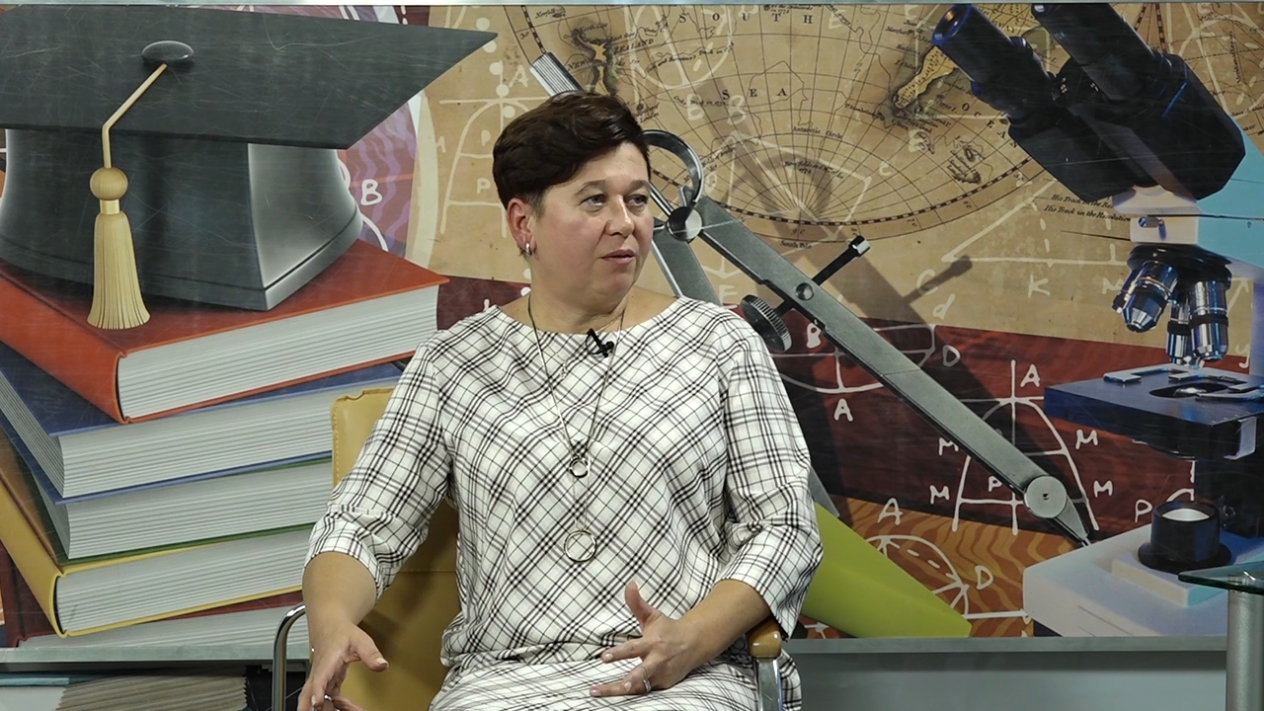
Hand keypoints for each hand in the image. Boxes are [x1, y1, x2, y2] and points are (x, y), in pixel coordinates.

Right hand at [298, 622, 388, 710]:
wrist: (331, 627)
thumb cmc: (342, 633)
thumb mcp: (361, 641)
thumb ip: (371, 653)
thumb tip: (382, 665)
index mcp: (326, 663)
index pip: (318, 680)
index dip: (317, 693)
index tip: (318, 703)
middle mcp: (320, 674)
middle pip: (307, 695)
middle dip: (309, 708)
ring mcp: (321, 680)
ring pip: (318, 699)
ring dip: (329, 708)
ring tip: (353, 710)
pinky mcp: (326, 683)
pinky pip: (329, 698)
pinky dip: (338, 706)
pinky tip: (352, 709)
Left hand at [591, 581, 702, 696]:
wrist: (694, 644)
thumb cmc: (667, 629)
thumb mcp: (652, 615)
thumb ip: (637, 602)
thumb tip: (629, 583)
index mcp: (652, 643)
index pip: (633, 649)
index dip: (618, 653)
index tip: (603, 658)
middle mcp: (657, 661)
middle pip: (641, 673)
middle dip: (628, 681)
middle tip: (613, 686)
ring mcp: (661, 675)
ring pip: (640, 687)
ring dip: (620, 692)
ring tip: (600, 694)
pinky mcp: (663, 685)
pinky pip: (644, 692)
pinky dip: (630, 694)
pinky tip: (612, 695)